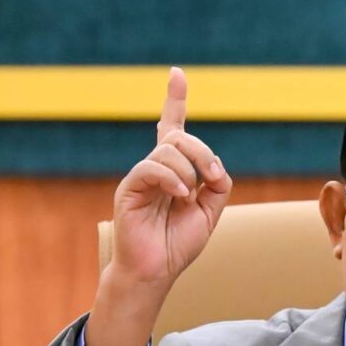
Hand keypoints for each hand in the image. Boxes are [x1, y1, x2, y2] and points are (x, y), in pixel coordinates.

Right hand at [85, 68, 231, 345]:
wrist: (155, 272)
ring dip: (191, 170)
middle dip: (205, 154)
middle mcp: (156, 168)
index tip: (177, 74)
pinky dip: (173, 179)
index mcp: (174, 171)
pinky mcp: (129, 188)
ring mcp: (141, 177)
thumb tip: (215, 167)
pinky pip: (153, 168)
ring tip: (190, 197)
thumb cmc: (178, 244)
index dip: (175, 100)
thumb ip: (217, 186)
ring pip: (170, 150)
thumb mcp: (209, 213)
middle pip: (181, 137)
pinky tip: (180, 196)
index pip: (173, 128)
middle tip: (214, 179)